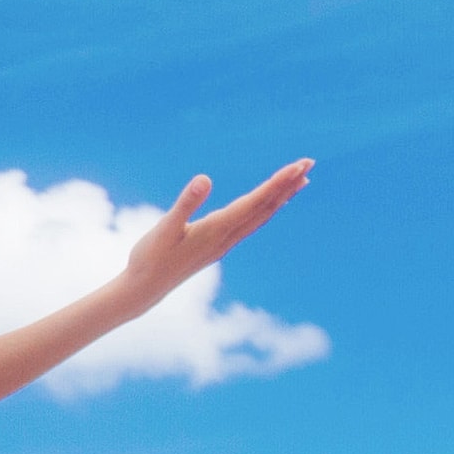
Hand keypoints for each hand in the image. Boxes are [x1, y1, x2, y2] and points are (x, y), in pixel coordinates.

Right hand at [120, 159, 313, 304]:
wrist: (144, 290)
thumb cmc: (150, 257)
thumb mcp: (164, 227)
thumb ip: (186, 203)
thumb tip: (205, 179)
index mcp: (216, 229)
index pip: (255, 202)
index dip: (278, 182)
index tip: (299, 166)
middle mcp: (226, 237)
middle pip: (265, 208)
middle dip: (288, 185)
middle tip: (309, 163)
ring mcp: (224, 243)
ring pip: (261, 216)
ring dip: (281, 197)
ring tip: (301, 181)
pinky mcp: (217, 246)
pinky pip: (250, 224)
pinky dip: (265, 209)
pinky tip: (269, 204)